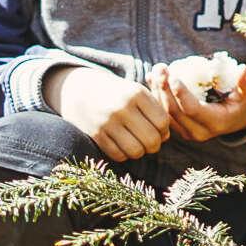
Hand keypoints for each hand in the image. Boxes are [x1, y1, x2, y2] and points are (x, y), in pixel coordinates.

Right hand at [42, 64, 171, 161]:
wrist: (80, 90)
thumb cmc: (117, 93)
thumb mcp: (136, 91)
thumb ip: (155, 110)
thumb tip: (166, 137)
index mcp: (137, 93)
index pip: (162, 122)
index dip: (165, 130)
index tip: (159, 130)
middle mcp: (122, 108)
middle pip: (152, 139)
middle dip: (155, 145)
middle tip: (150, 142)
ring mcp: (107, 122)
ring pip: (136, 151)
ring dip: (140, 152)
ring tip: (137, 144)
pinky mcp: (95, 135)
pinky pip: (118, 156)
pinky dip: (124, 155)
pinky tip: (122, 145)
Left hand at [147, 53, 245, 141]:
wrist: (239, 118)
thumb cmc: (245, 101)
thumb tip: (243, 70)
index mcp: (216, 123)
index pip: (193, 110)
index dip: (181, 94)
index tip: (174, 76)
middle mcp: (199, 131)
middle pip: (174, 112)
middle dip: (164, 89)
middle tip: (160, 69)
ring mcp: (187, 131)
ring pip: (165, 113)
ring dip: (157, 91)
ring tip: (154, 71)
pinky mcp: (179, 127)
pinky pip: (163, 112)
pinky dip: (156, 96)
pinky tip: (151, 79)